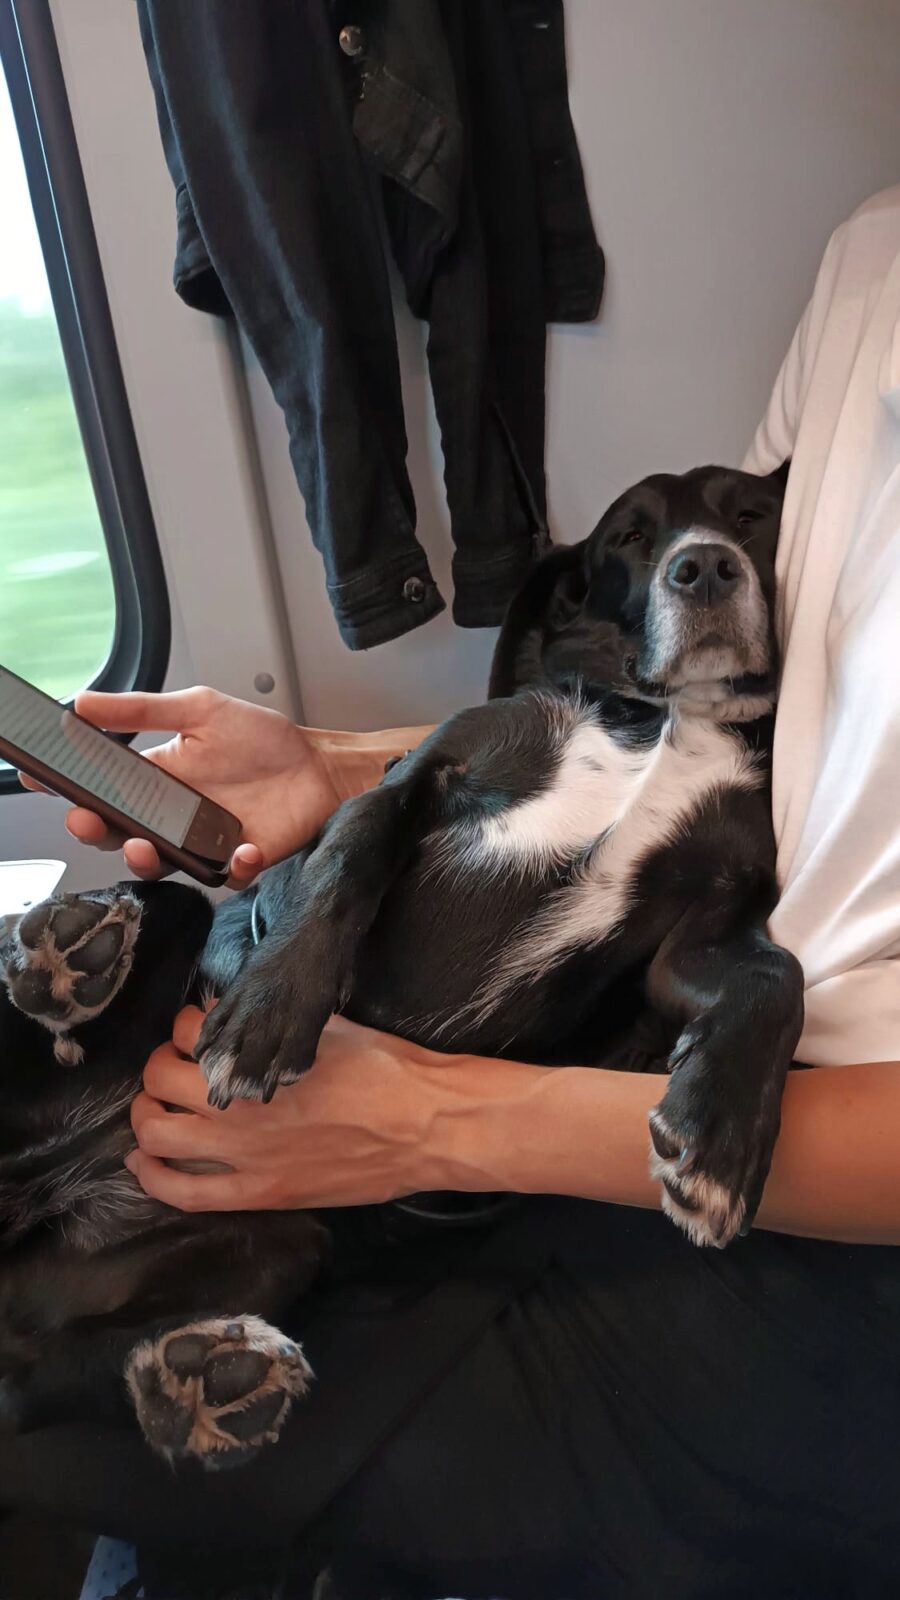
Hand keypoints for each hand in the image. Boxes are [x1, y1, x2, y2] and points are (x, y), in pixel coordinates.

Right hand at [20, 687, 340, 887]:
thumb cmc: (264, 740)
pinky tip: (241, 849)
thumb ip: (143, 708)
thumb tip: (84, 702)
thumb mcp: (200, 709)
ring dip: (147, 858)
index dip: (67, 788)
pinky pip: (227, 873)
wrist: (320, 767)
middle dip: (96, 830)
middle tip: (86, 820)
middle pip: (119, 833)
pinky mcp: (240, 861)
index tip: (39, 779)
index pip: (101, 789)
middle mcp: (173, 816)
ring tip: (143, 845)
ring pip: (162, 863)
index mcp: (157, 778)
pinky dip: (233, 866)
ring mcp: (204, 842)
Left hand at [126, 1006, 468, 1209]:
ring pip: (156, 1136)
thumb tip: (245, 1017)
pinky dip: (152, 1176)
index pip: (191, 1031)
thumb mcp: (326, 1026)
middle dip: (162, 1064)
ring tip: (156, 1106)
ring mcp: (244, 1157)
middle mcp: (239, 1107)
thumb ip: (276, 1024)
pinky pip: (183, 1193)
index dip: (191, 1025)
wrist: (426, 1124)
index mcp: (257, 1058)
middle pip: (161, 1079)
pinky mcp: (259, 1194)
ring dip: (146, 1114)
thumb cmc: (386, 1068)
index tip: (202, 1028)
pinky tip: (142, 1162)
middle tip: (177, 1063)